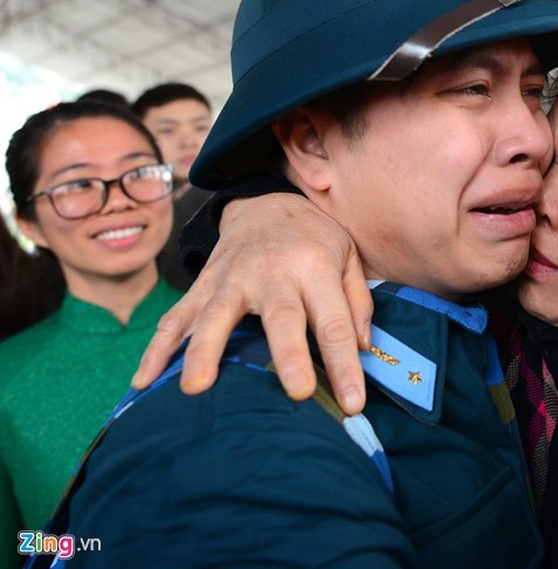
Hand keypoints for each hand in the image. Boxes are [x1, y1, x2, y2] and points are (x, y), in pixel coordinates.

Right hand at [132, 193, 373, 413]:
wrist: (264, 204)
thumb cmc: (313, 239)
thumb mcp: (348, 256)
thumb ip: (358, 302)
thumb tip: (364, 348)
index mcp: (315, 266)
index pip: (334, 321)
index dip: (345, 363)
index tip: (354, 403)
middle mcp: (272, 272)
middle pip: (281, 316)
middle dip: (289, 355)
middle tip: (296, 392)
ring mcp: (230, 278)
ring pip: (216, 314)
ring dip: (205, 351)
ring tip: (195, 388)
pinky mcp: (201, 285)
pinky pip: (175, 318)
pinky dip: (157, 349)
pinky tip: (144, 381)